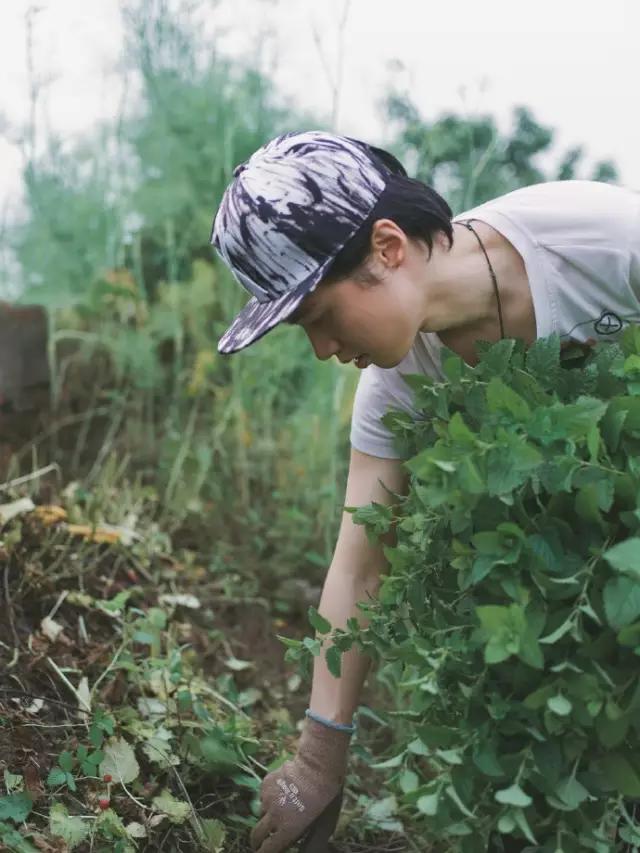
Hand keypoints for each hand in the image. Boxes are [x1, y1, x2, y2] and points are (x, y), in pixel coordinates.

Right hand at [250, 717, 350, 852]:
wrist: (316, 766)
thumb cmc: (323, 795)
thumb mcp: (318, 822)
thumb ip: (303, 835)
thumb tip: (296, 843)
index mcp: (287, 829)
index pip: (267, 850)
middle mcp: (274, 817)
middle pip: (256, 835)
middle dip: (257, 840)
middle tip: (260, 841)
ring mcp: (267, 799)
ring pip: (261, 812)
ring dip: (267, 813)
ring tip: (281, 805)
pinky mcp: (265, 784)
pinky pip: (264, 795)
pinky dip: (269, 796)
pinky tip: (282, 789)